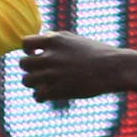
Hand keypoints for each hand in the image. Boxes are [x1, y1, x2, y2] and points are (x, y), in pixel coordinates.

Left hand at [18, 31, 133, 101]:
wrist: (113, 68)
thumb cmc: (96, 53)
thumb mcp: (74, 39)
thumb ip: (55, 39)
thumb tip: (41, 39)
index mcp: (54, 40)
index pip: (25, 43)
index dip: (27, 51)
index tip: (35, 55)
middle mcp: (51, 56)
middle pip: (23, 64)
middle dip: (29, 69)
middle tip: (39, 73)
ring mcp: (54, 74)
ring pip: (26, 80)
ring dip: (32, 84)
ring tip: (41, 85)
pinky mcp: (59, 90)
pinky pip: (38, 96)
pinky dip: (40, 97)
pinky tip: (47, 96)